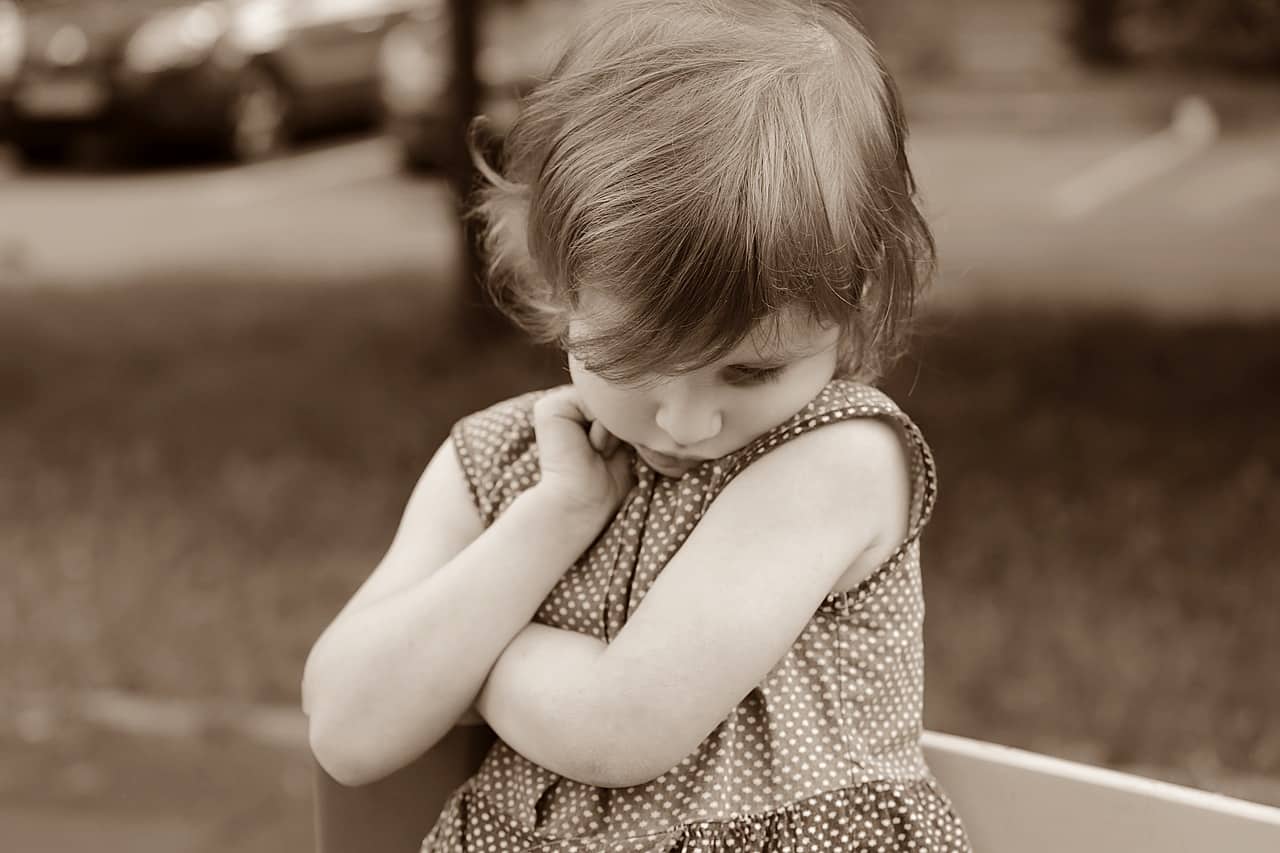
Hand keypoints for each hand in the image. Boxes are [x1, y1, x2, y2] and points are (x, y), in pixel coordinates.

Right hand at [532, 387, 634, 523]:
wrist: (584, 503)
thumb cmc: (607, 481)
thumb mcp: (624, 441)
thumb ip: (626, 413)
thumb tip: (644, 390)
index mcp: (582, 412)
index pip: (619, 400)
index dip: (630, 424)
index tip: (618, 453)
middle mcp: (568, 405)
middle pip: (613, 396)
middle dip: (622, 424)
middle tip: (607, 455)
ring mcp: (556, 404)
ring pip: (605, 399)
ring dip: (612, 428)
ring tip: (598, 452)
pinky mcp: (549, 408)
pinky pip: (592, 402)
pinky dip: (601, 428)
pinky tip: (590, 448)